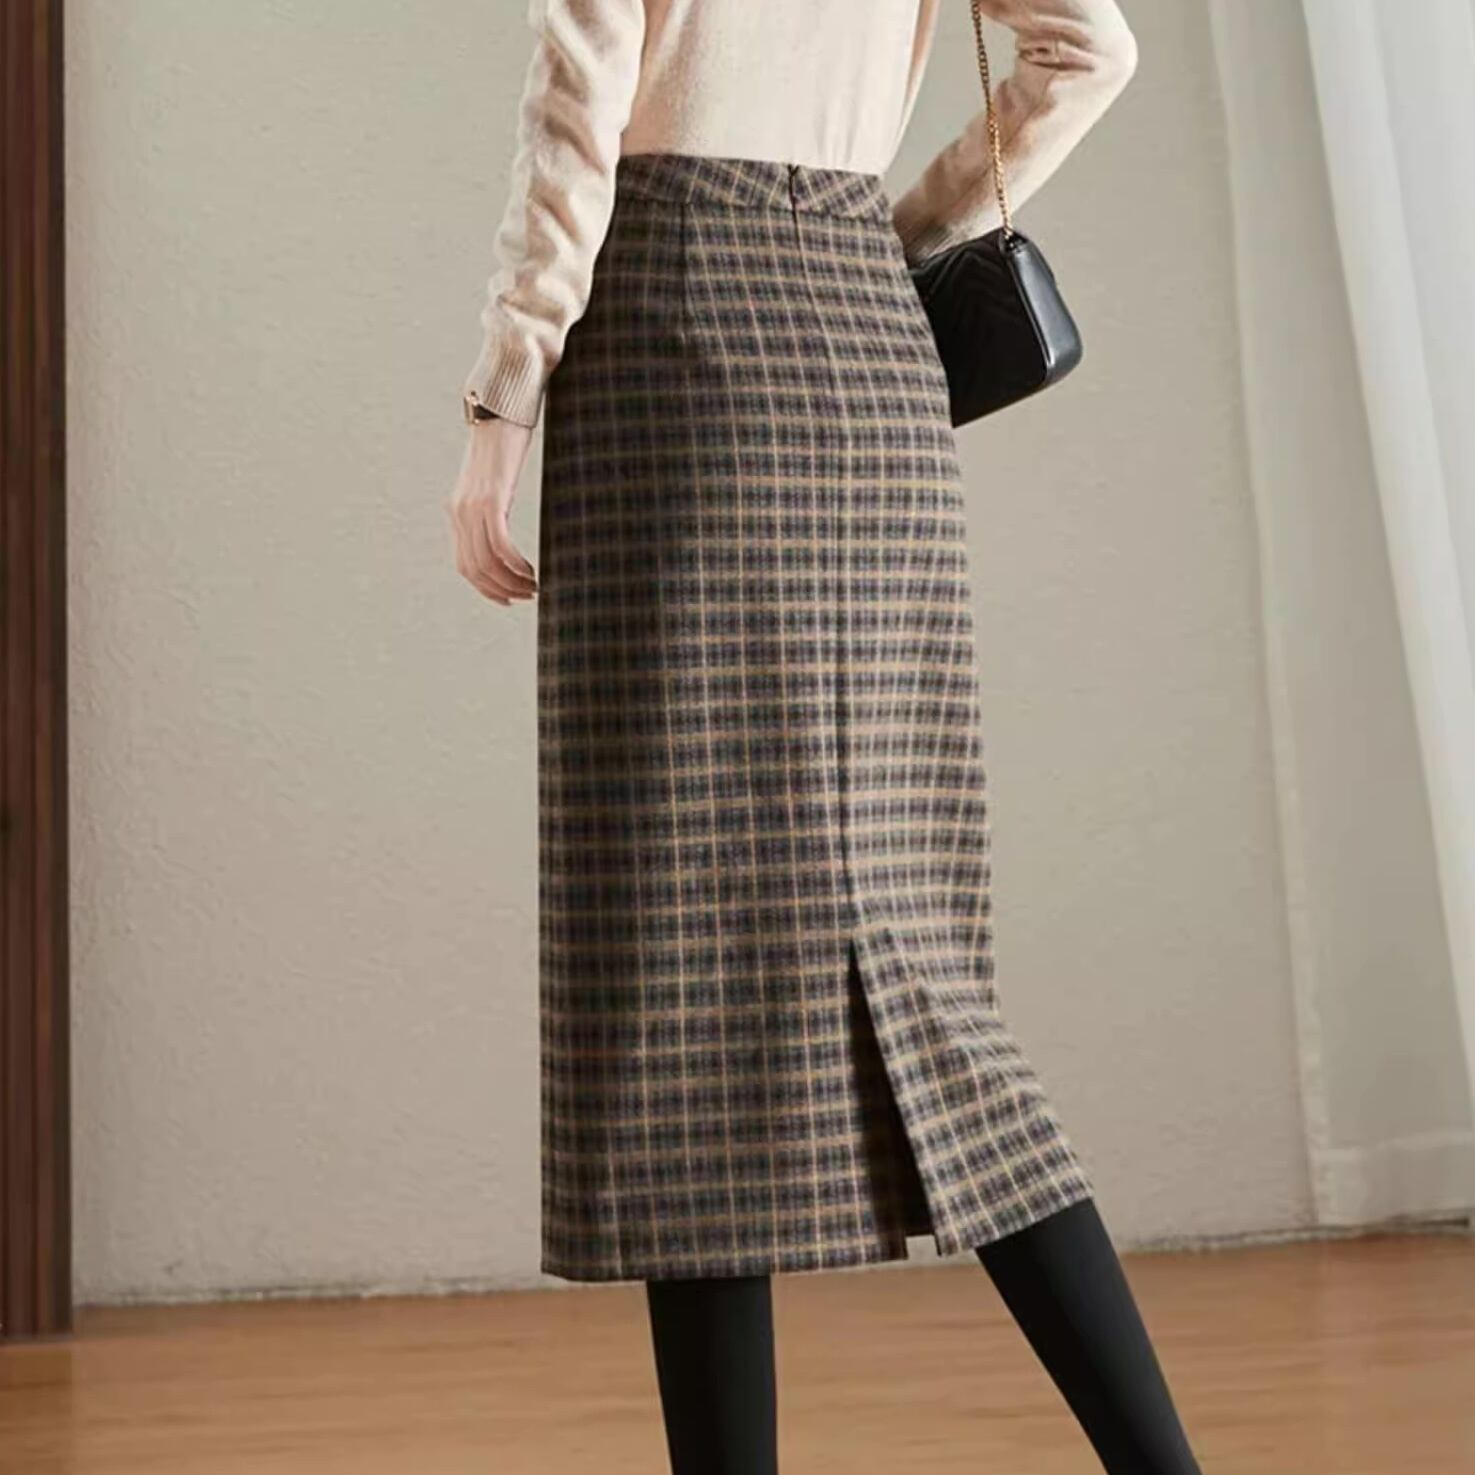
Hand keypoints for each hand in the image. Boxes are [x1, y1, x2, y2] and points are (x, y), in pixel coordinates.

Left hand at [445, 415, 537, 604]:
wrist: (501, 407)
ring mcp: (472, 505)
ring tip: (533, 586)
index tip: (509, 598)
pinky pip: (499, 545)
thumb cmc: (504, 441)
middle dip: (501, 590)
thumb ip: (492, 505)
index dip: (486, 589)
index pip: (464, 565)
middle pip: (474, 569)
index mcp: (456, 511)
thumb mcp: (494, 481)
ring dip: (512, 582)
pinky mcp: (491, 498)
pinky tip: (532, 569)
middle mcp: (459, 511)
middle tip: (527, 596)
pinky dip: (516, 564)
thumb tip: (502, 526)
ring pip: (487, 562)